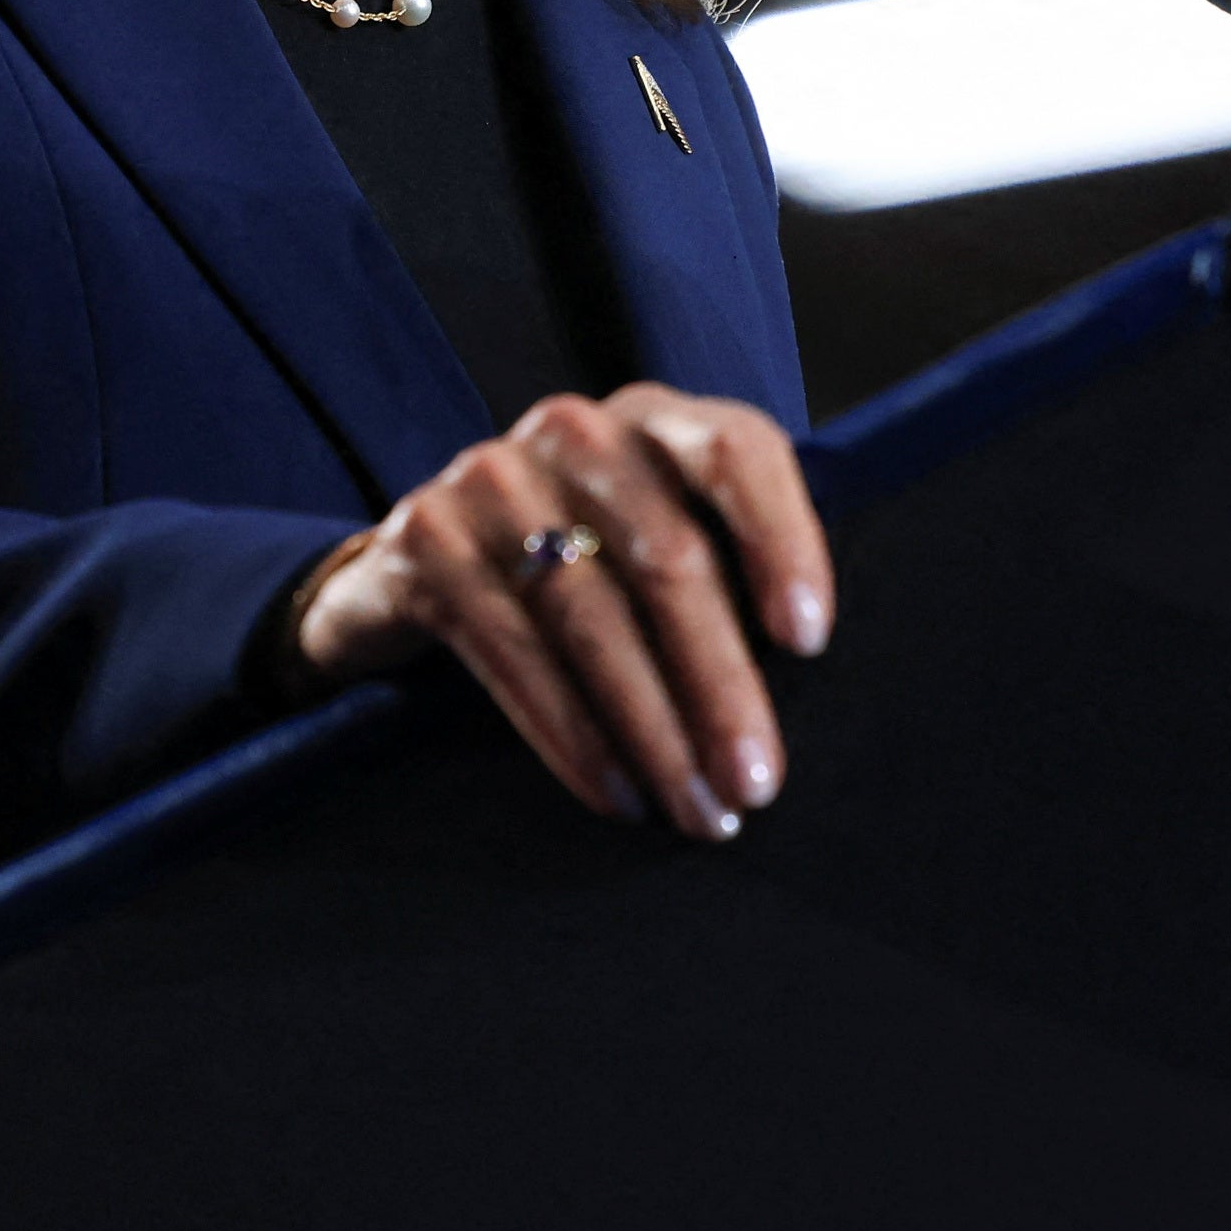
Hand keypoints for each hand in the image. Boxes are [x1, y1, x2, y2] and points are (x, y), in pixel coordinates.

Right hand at [295, 384, 835, 839]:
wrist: (419, 567)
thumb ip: (730, 573)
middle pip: (667, 556)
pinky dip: (572, 735)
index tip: (808, 641)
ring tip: (696, 808)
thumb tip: (811, 680)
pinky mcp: (424, 537)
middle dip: (720, 684)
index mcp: (656, 421)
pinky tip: (618, 793)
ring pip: (591, 615)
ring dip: (653, 730)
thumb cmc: (586, 566)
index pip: (738, 451)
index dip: (783, 540)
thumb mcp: (655, 544)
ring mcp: (490, 477)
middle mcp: (575, 431)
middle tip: (756, 781)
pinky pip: (513, 651)